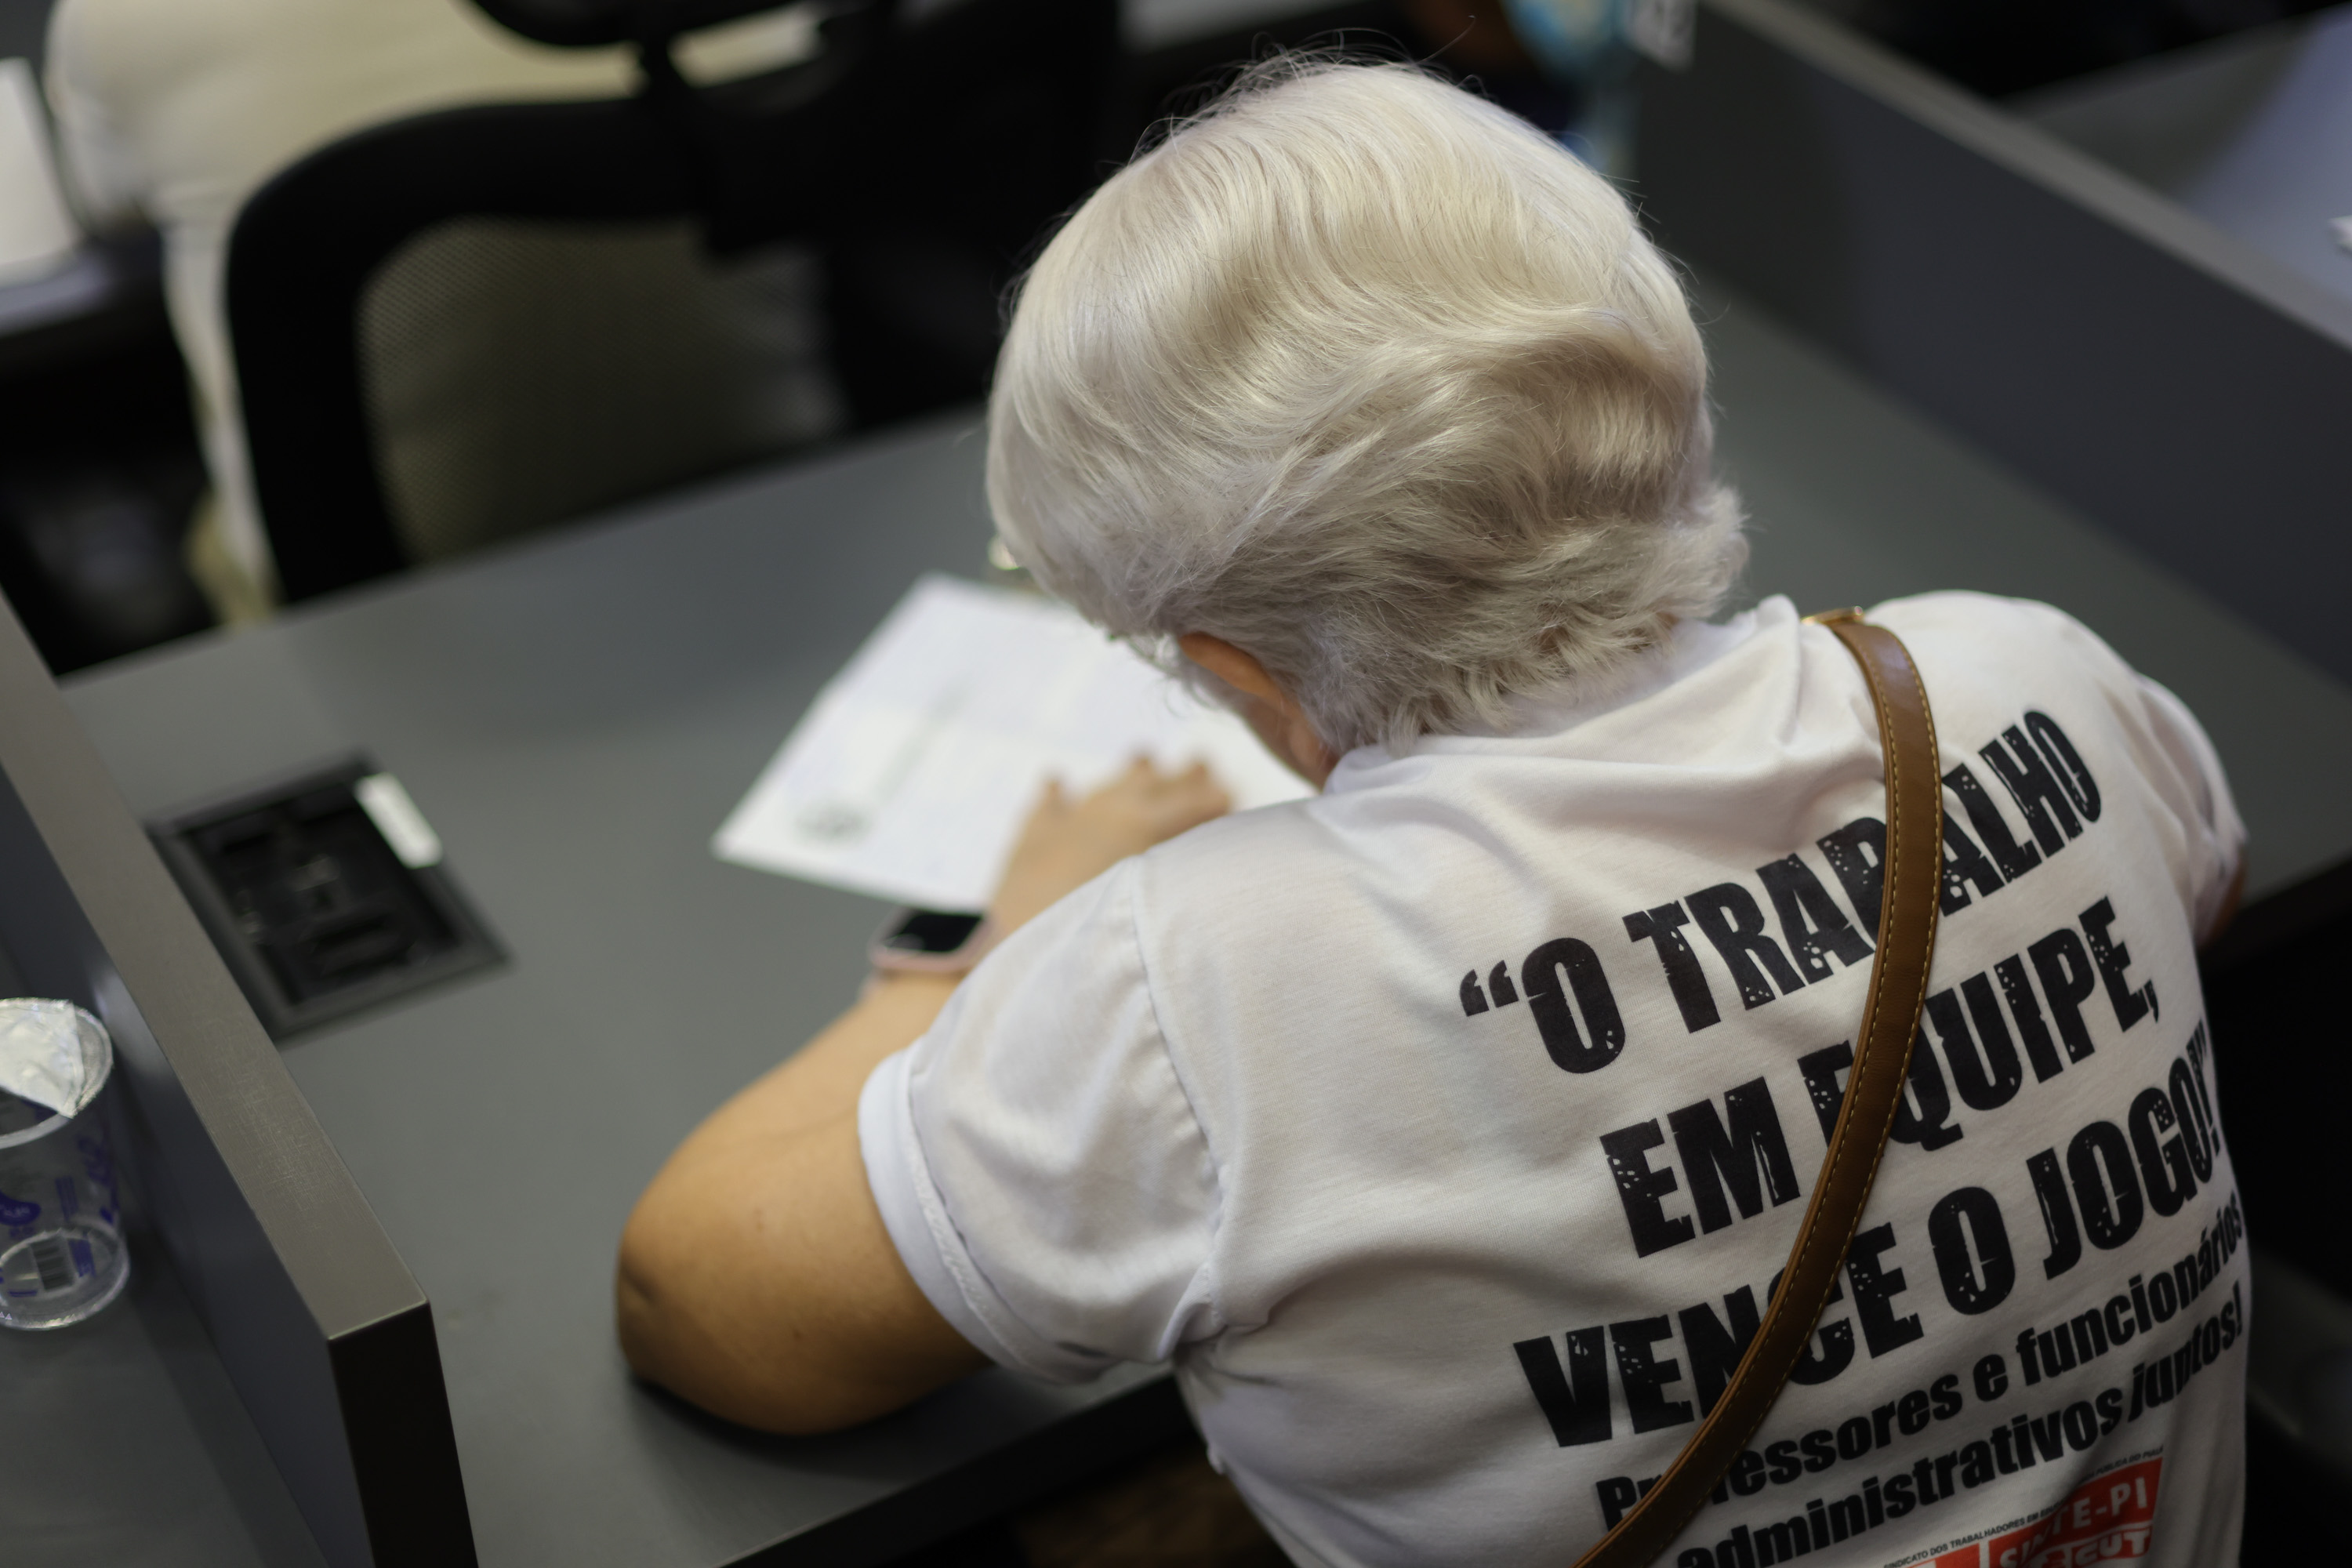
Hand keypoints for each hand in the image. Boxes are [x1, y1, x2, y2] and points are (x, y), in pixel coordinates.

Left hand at [989, 758, 1230, 934]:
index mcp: (1144, 823)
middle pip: (1153, 785)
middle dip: (1181, 776)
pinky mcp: (1029, 841)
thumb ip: (1183, 868)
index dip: (1213, 799)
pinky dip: (1053, 793)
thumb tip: (1213, 847)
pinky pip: (1045, 806)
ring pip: (1107, 787)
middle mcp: (1108, 811)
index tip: (1229, 794)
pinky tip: (1055, 778)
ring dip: (1129, 772)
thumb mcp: (1155, 901)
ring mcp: (1067, 821)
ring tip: (1144, 756)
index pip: (1190, 804)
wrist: (1018, 949)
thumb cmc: (1099, 936)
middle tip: (1202, 763)